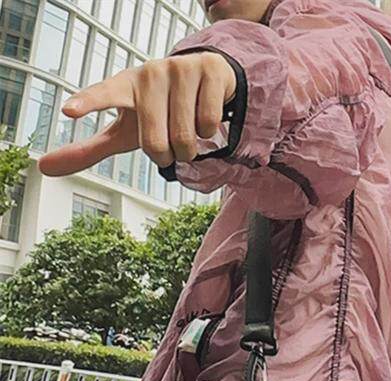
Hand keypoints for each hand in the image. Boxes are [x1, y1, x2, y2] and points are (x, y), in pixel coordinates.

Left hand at [38, 52, 236, 176]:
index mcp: (123, 86)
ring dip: (189, 148)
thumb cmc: (157, 111)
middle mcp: (149, 73)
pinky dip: (209, 132)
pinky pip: (208, 123)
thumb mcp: (123, 131)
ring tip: (188, 132)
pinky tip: (204, 115)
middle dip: (167, 156)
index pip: (103, 96)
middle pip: (155, 142)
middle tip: (170, 146)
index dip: (88, 104)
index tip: (70, 111)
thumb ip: (89, 150)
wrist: (202, 79)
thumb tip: (46, 168)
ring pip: (185, 137)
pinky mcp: (208, 71)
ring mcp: (179, 69)